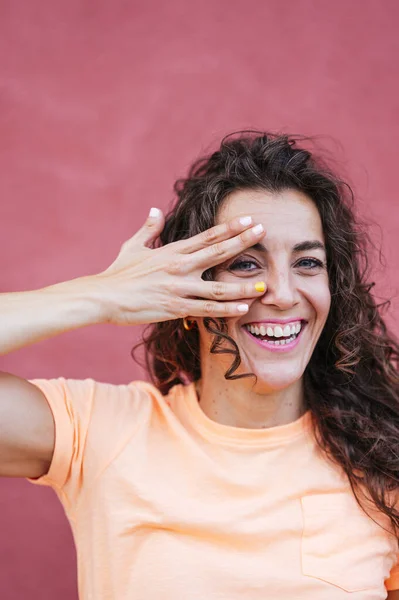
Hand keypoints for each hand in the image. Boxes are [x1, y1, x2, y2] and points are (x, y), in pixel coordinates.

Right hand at [95, 208, 265, 326]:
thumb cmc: (119, 273)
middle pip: (218, 252)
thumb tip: (154, 210)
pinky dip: (226, 310)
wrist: (105, 297)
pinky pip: (206, 310)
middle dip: (243, 242)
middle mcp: (180, 267)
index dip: (230, 228)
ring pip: (218, 287)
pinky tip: (243, 309)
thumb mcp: (133, 246)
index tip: (250, 221)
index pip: (208, 236)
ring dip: (242, 286)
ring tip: (263, 284)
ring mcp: (179, 288)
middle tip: (264, 233)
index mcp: (173, 251)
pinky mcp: (176, 308)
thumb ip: (148, 229)